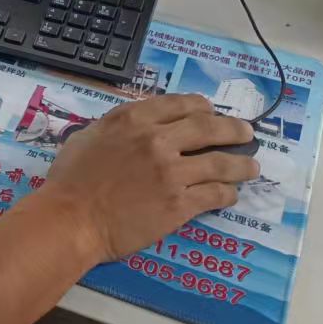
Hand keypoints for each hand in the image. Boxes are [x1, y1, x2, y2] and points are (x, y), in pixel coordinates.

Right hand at [43, 94, 258, 263]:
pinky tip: (230, 194)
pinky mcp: (180, 205)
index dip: (204, 107)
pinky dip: (228, 193)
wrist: (72, 219)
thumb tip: (137, 127)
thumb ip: (119, 126)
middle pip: (210, 127)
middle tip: (247, 133)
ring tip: (252, 166)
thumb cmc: (71, 179)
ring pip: (222, 163)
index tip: (212, 113)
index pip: (182, 104)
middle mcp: (158, 140)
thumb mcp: (90, 135)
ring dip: (242, 164)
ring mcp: (172, 173)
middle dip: (234, 129)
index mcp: (134, 119)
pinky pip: (215, 194)